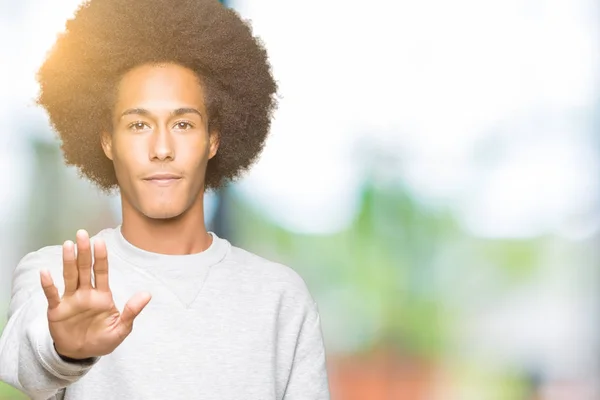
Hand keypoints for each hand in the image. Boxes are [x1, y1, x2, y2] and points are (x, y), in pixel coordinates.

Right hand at [40, 229, 150, 359]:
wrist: (81, 355)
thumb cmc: (103, 340)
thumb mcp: (121, 329)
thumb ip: (131, 311)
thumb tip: (147, 294)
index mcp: (102, 295)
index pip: (101, 272)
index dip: (100, 257)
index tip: (100, 241)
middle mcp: (86, 293)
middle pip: (84, 269)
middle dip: (83, 252)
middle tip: (82, 234)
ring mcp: (71, 300)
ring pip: (69, 277)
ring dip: (68, 261)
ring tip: (68, 245)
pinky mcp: (57, 310)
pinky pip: (52, 295)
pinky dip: (48, 284)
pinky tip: (45, 272)